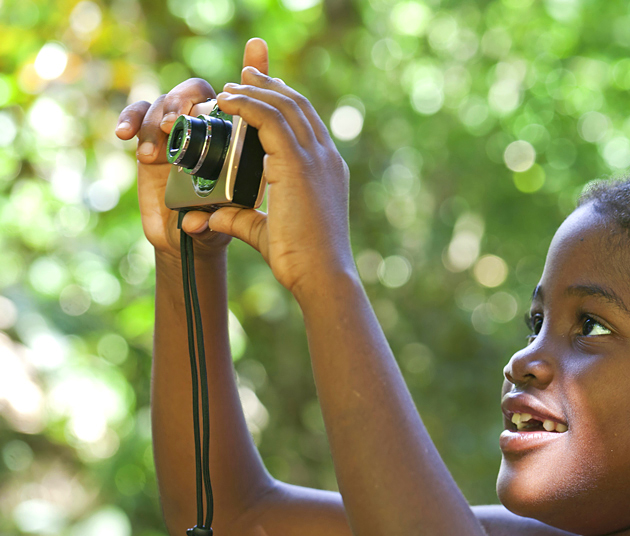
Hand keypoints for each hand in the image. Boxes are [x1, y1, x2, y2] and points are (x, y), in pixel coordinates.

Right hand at [114, 38, 269, 260]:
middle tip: (177, 120)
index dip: (256, 70)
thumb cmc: (218, 226)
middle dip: (185, 98)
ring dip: (157, 117)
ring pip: (166, 101)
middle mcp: (210, 129)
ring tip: (154, 149)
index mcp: (239, 140)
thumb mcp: (231, 224)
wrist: (188, 241)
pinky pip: (138, 115)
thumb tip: (195, 223)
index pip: (249, 99)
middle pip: (200, 91)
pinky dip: (130, 118)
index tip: (255, 48)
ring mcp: (179, 132)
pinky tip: (123, 134)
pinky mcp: (151, 138)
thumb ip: (217, 222)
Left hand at [196, 50, 354, 297]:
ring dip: (254, 90)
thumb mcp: (266, 232)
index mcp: (327, 171)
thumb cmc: (301, 261)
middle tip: (244, 73)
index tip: (262, 90)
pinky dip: (246, 105)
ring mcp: (315, 159)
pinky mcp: (297, 164)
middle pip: (298, 105)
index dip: (285, 101)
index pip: (308, 123)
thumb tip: (208, 217)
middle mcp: (326, 158)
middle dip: (270, 85)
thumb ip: (239, 218)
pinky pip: (269, 120)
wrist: (321, 274)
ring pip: (284, 106)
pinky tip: (227, 101)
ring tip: (230, 84)